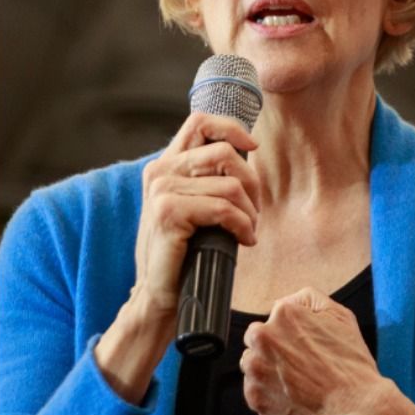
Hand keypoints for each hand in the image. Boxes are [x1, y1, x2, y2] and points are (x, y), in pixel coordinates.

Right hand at [133, 111, 261, 314]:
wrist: (160, 292)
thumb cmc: (187, 250)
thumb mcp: (197, 205)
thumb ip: (210, 178)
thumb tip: (248, 152)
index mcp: (166, 164)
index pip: (200, 122)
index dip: (232, 128)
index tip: (253, 148)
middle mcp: (160, 171)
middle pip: (224, 152)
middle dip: (252, 183)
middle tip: (254, 212)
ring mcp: (161, 190)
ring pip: (230, 185)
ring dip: (250, 212)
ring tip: (247, 230)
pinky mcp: (168, 212)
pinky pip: (225, 209)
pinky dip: (243, 226)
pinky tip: (244, 240)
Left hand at [241, 287, 392, 414]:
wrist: (352, 407)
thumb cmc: (350, 365)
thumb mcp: (342, 317)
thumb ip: (309, 299)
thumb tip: (288, 301)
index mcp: (283, 316)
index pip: (276, 316)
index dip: (293, 330)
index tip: (307, 344)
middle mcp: (262, 339)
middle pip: (259, 340)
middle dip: (276, 349)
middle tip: (303, 363)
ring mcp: (256, 370)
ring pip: (254, 365)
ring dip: (270, 370)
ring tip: (299, 381)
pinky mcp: (255, 397)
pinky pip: (257, 391)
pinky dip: (271, 394)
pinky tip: (295, 396)